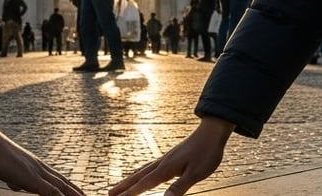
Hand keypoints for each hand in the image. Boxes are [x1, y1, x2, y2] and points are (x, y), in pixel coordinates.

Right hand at [0, 122, 84, 195]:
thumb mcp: (7, 171)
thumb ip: (14, 179)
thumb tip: (16, 186)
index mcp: (36, 166)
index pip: (58, 179)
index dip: (70, 187)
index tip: (80, 194)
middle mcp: (40, 168)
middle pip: (64, 182)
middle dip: (76, 192)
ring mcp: (36, 172)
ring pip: (61, 186)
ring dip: (73, 195)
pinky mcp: (30, 177)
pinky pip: (49, 190)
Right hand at [109, 116, 233, 195]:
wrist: (212, 131)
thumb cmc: (207, 152)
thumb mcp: (196, 173)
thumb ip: (179, 187)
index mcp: (166, 168)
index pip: (144, 184)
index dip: (130, 193)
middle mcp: (161, 163)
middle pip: (138, 177)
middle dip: (123, 187)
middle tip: (108, 194)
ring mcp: (164, 159)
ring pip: (141, 171)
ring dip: (129, 180)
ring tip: (118, 187)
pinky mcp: (170, 157)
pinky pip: (149, 167)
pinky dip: (139, 173)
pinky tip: (141, 174)